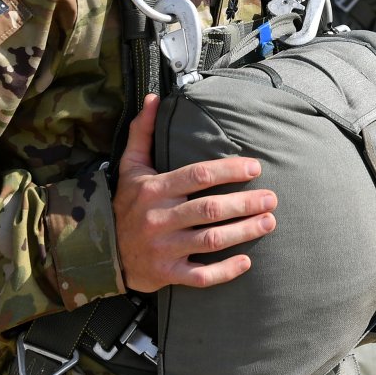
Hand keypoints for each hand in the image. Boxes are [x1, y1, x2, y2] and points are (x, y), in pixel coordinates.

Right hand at [113, 94, 277, 292]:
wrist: (104, 254)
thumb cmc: (126, 204)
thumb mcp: (130, 165)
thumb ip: (144, 131)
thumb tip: (153, 98)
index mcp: (154, 189)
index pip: (197, 175)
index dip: (228, 170)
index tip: (255, 167)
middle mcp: (159, 218)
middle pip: (209, 209)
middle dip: (244, 203)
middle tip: (271, 198)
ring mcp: (164, 248)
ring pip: (210, 241)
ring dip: (243, 232)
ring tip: (268, 221)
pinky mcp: (168, 273)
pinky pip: (200, 276)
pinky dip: (224, 271)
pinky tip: (247, 261)